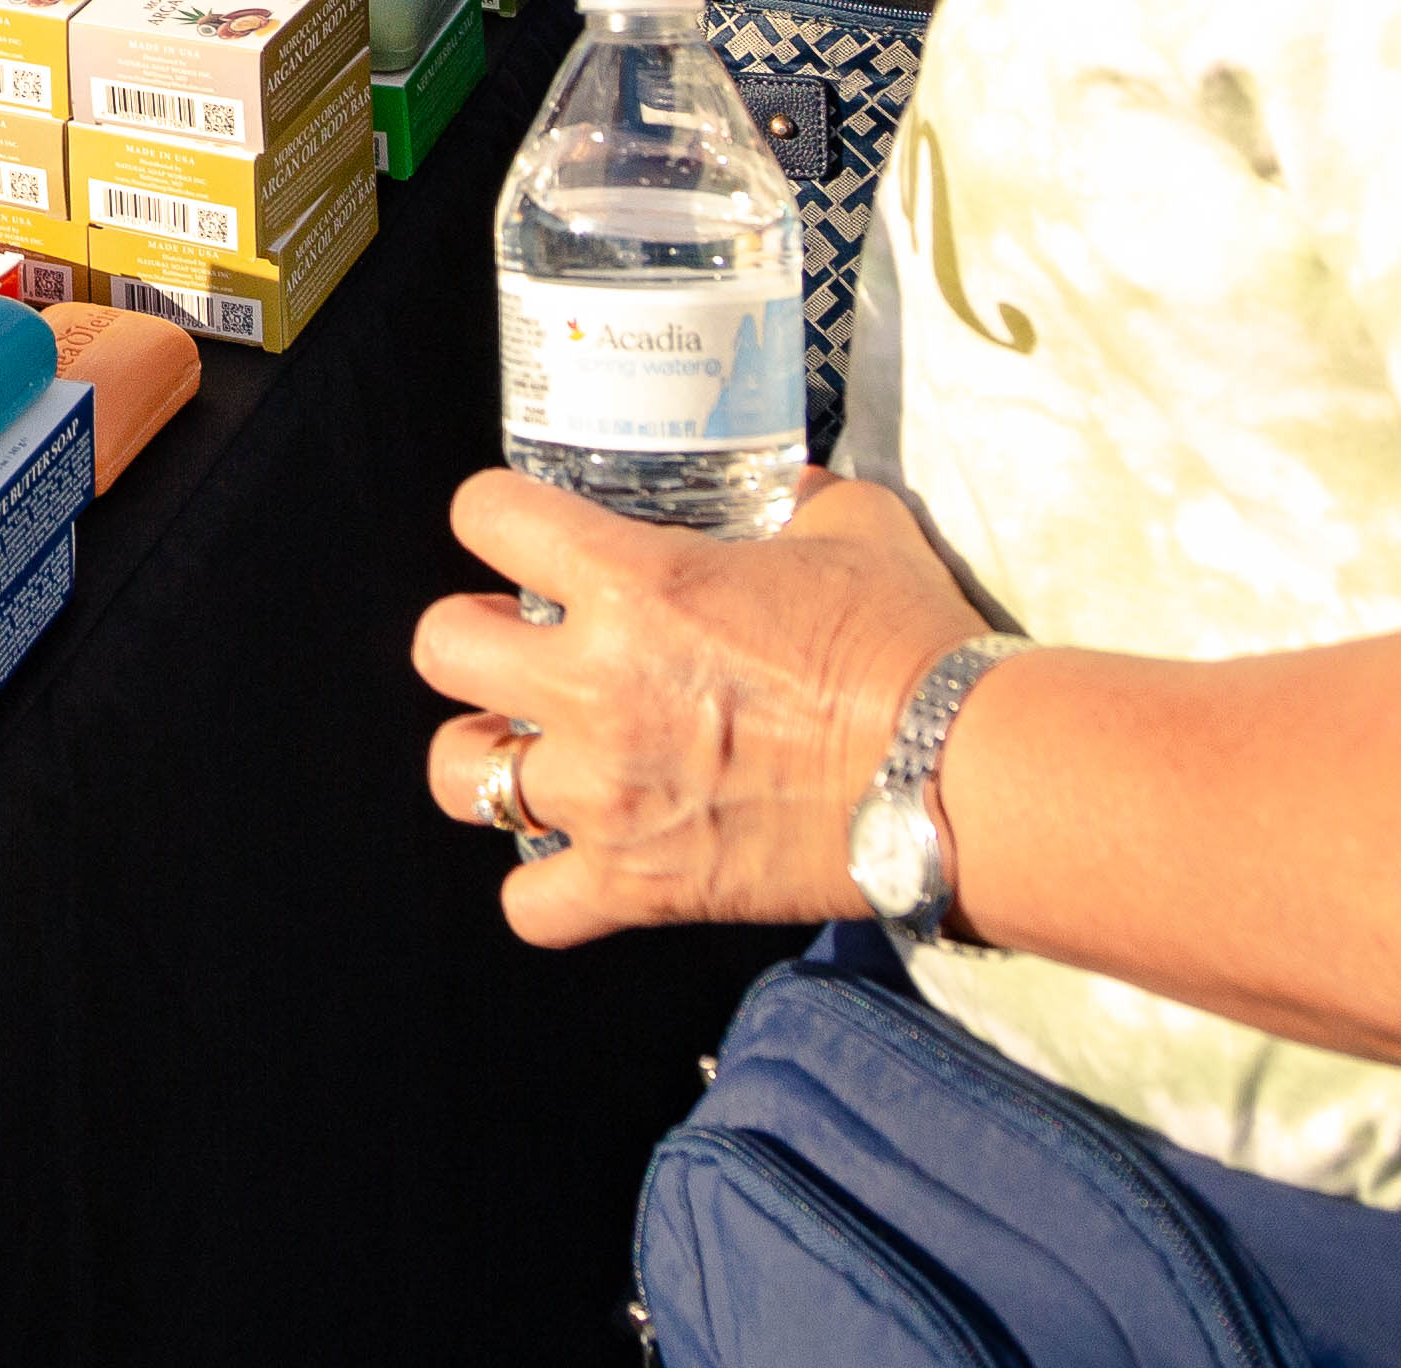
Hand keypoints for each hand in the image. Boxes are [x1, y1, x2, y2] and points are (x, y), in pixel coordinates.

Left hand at [416, 466, 993, 944]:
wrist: (962, 773)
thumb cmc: (908, 640)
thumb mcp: (851, 525)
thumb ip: (795, 502)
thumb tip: (790, 491)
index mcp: (632, 582)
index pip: (486, 516)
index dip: (497, 517)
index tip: (523, 533)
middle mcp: (595, 684)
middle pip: (439, 647)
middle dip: (473, 639)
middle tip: (525, 648)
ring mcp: (608, 793)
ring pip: (459, 776)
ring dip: (487, 758)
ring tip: (533, 751)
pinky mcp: (640, 887)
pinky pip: (530, 908)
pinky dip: (547, 889)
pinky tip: (584, 857)